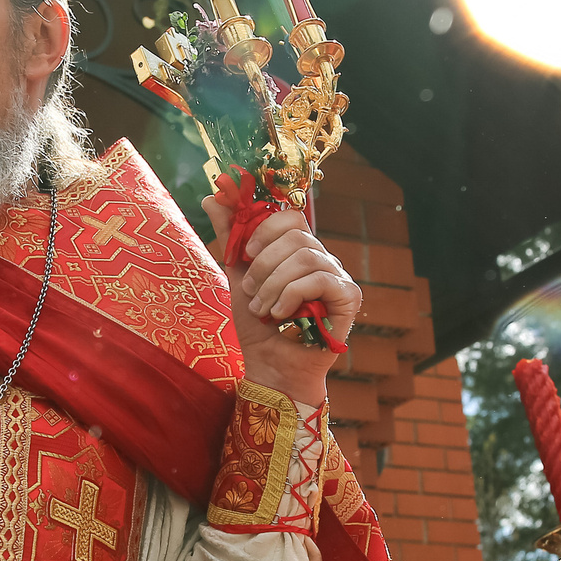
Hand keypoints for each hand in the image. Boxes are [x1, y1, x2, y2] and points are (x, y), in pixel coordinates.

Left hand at [197, 196, 359, 404]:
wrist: (270, 366)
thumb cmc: (258, 326)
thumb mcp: (237, 275)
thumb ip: (230, 237)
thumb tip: (212, 195)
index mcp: (298, 251)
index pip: (291, 217)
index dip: (266, 228)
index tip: (246, 252)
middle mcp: (322, 259)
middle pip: (297, 236)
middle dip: (265, 264)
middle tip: (251, 291)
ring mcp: (337, 276)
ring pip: (306, 256)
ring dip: (274, 284)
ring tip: (263, 310)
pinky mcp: (348, 296)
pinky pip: (320, 279)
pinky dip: (292, 295)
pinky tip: (280, 315)